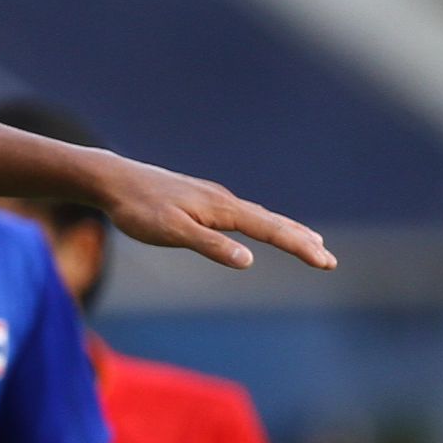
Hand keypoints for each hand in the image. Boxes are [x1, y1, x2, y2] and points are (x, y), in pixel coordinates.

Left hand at [95, 153, 335, 270]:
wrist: (113, 180)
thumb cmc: (139, 209)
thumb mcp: (172, 232)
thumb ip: (209, 245)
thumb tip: (249, 260)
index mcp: (221, 209)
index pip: (270, 230)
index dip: (299, 246)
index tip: (325, 262)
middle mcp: (223, 200)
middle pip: (271, 222)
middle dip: (302, 240)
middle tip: (329, 261)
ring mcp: (213, 198)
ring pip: (258, 216)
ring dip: (287, 230)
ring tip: (310, 242)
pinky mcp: (201, 199)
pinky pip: (242, 213)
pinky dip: (263, 222)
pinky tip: (260, 226)